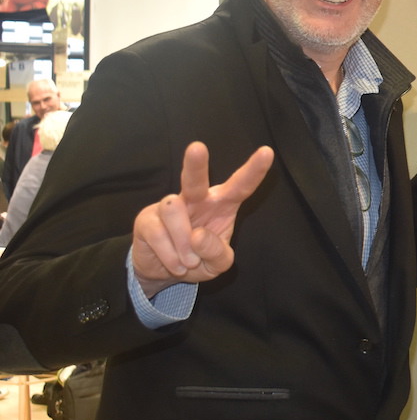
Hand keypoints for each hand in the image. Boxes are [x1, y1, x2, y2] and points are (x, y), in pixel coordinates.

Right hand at [131, 142, 274, 298]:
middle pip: (195, 180)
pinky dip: (170, 256)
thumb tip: (197, 236)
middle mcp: (195, 199)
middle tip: (197, 147)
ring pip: (174, 210)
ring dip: (183, 244)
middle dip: (196, 165)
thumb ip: (217, 253)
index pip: (240, 186)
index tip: (267, 152)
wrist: (162, 271)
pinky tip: (176, 264)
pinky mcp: (146, 218)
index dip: (254, 171)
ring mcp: (169, 206)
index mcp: (222, 205)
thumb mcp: (217, 264)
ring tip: (188, 261)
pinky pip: (158, 233)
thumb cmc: (197, 259)